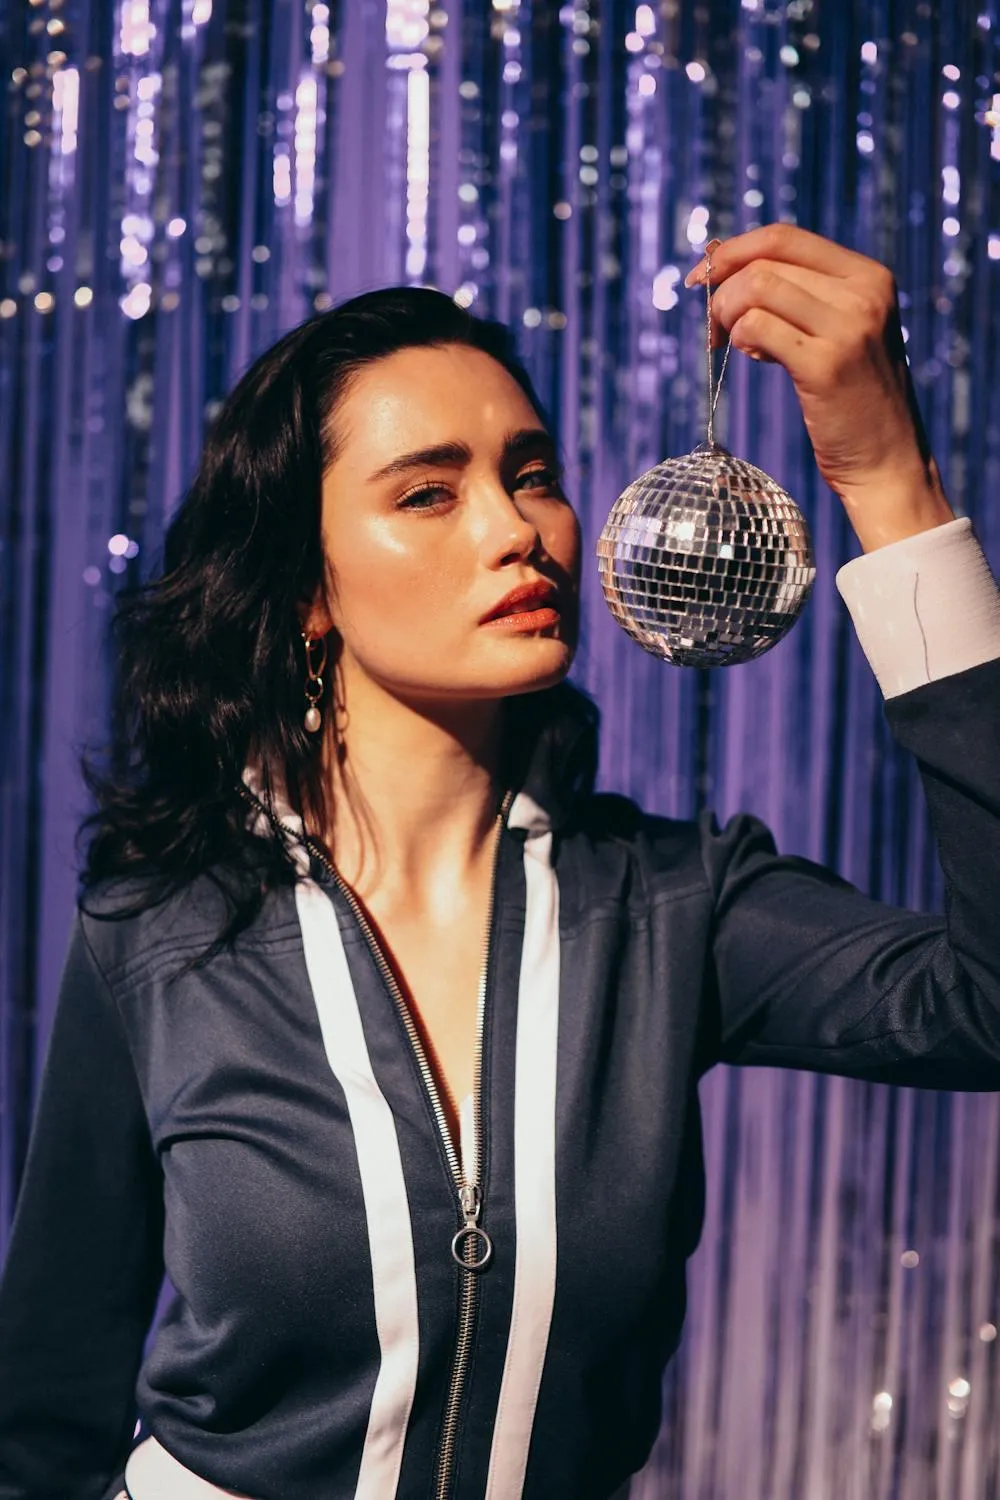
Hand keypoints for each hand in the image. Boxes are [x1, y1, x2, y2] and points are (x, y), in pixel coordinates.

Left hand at [683, 223, 955, 551]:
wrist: (887, 461)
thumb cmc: (854, 401)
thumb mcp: (842, 333)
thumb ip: (804, 299)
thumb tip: (730, 272)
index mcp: (869, 276)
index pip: (784, 237)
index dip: (733, 251)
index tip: (704, 277)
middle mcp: (865, 293)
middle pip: (765, 263)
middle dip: (722, 290)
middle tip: (714, 329)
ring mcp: (849, 327)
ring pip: (757, 287)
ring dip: (727, 314)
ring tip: (733, 344)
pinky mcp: (826, 365)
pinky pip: (757, 327)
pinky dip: (739, 338)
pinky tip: (751, 356)